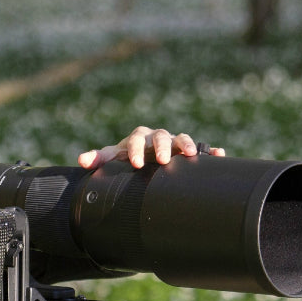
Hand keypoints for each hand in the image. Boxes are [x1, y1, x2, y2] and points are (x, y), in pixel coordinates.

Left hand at [77, 126, 225, 168]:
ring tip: (193, 155)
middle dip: (163, 147)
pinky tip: (219, 155)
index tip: (135, 163)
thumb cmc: (126, 159)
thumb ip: (100, 159)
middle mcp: (158, 137)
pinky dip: (211, 151)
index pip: (136, 139)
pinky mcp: (188, 152)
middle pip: (162, 137)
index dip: (135, 150)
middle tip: (164, 160)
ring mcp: (175, 143)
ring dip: (188, 145)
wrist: (144, 161)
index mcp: (139, 137)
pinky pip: (203, 149)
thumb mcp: (113, 159)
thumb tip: (81, 160)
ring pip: (183, 139)